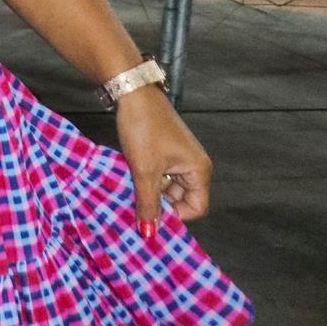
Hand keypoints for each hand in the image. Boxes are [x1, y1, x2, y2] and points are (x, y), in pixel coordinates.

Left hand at [116, 84, 211, 235]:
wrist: (131, 92)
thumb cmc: (144, 128)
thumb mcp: (144, 170)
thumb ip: (148, 202)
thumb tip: (150, 233)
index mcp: (199, 170)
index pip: (197, 208)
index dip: (175, 215)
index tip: (150, 215)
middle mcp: (193, 165)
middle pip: (181, 198)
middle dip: (159, 203)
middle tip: (135, 205)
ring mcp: (178, 156)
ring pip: (166, 186)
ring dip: (149, 190)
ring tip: (129, 189)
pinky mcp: (163, 149)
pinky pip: (158, 173)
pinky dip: (144, 178)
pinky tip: (128, 177)